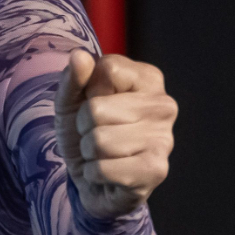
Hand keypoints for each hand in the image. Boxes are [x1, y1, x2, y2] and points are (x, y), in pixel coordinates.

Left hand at [53, 49, 176, 217]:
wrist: (93, 179)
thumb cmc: (87, 132)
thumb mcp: (71, 101)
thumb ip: (73, 77)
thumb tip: (79, 55)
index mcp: (149, 79)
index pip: (108, 69)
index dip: (89, 90)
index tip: (98, 104)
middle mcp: (164, 106)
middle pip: (97, 108)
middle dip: (84, 126)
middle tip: (97, 135)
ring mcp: (164, 139)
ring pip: (99, 140)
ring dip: (89, 152)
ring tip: (102, 154)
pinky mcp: (156, 170)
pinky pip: (103, 169)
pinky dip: (94, 174)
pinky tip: (108, 174)